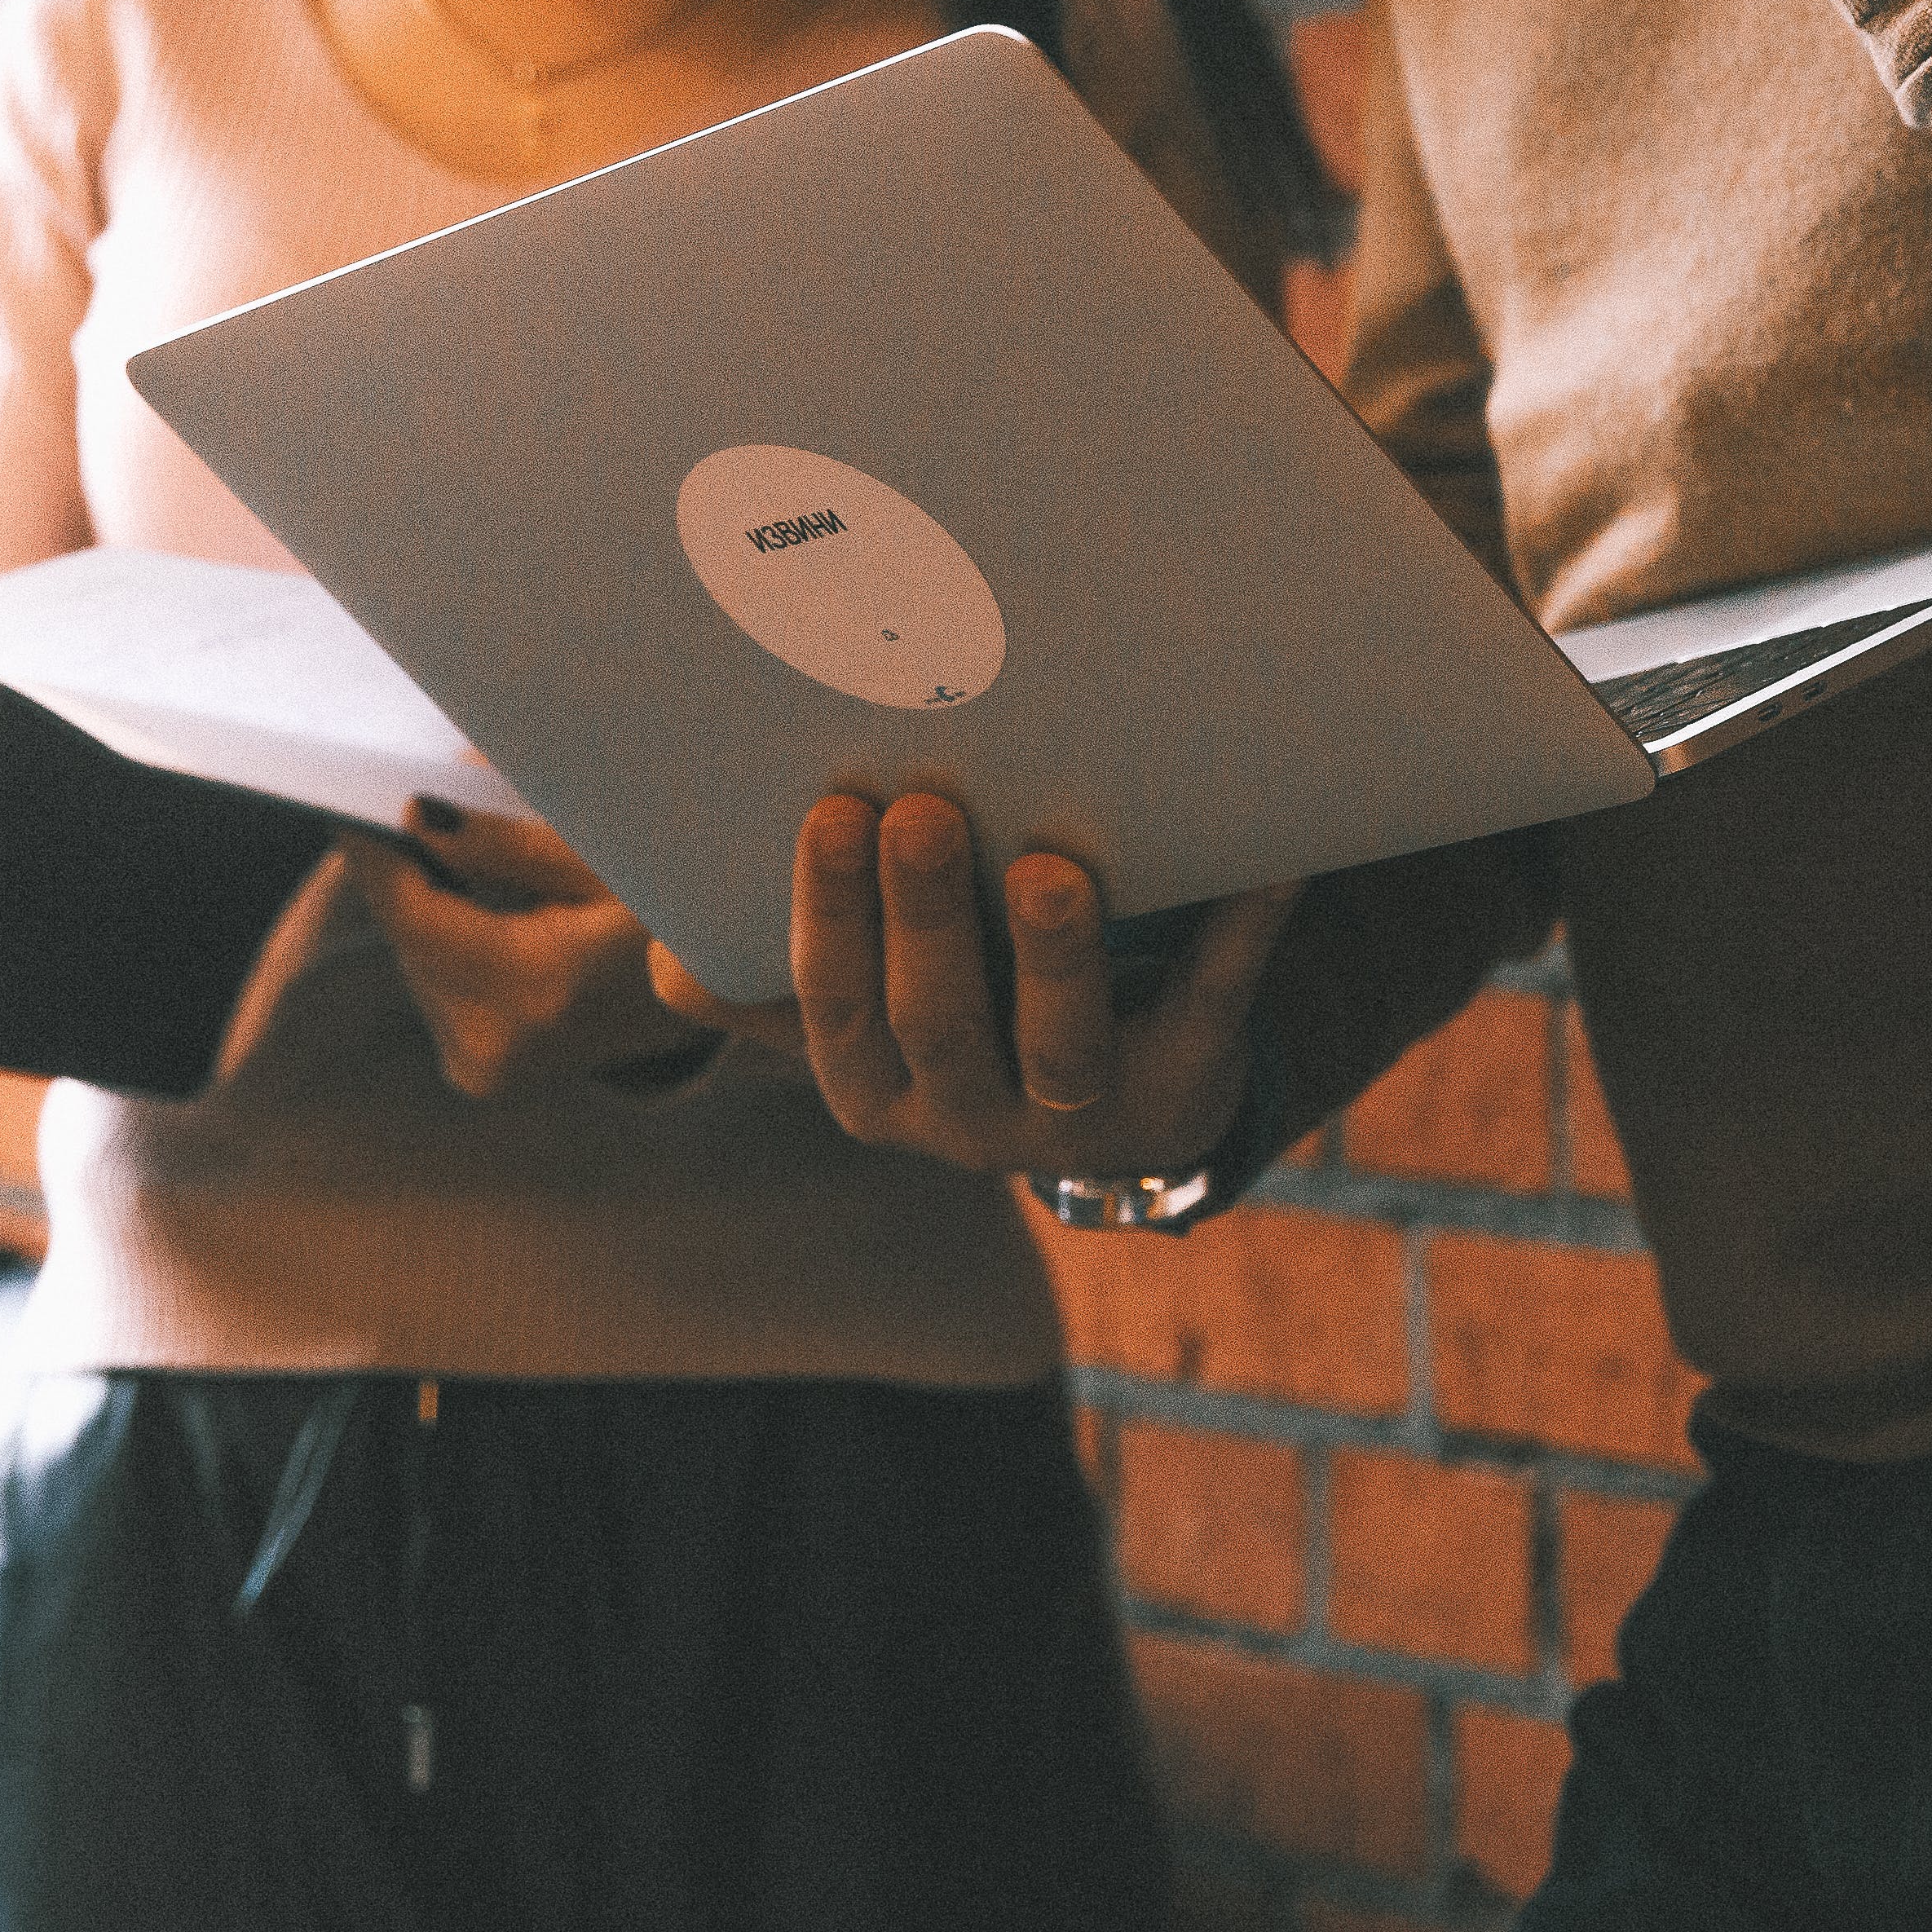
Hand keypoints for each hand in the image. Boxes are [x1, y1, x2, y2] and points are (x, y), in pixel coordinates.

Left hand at [352, 801, 713, 1097]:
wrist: (716, 1002)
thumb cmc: (672, 916)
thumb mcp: (601, 859)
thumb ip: (501, 841)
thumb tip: (412, 814)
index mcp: (531, 993)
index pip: (409, 913)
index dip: (373, 849)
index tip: (345, 793)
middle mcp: (493, 1049)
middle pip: (407, 933)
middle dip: (413, 865)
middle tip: (432, 797)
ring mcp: (482, 1069)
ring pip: (415, 954)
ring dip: (433, 899)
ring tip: (485, 857)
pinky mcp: (477, 1069)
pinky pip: (435, 978)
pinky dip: (451, 934)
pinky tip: (493, 907)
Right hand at [649, 791, 1294, 1179]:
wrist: (1117, 1109)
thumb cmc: (964, 1012)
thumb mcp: (872, 1014)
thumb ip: (778, 988)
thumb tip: (670, 966)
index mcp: (874, 1089)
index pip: (834, 1005)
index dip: (830, 917)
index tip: (830, 811)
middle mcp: (966, 1121)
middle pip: (939, 1023)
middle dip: (926, 920)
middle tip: (924, 810)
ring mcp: (1078, 1119)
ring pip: (1062, 1047)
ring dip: (1055, 956)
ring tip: (1053, 866)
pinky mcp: (1183, 1092)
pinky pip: (1210, 1010)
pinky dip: (1237, 936)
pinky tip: (1261, 861)